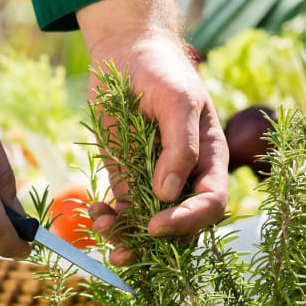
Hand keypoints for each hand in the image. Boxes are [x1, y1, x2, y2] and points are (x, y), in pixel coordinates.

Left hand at [76, 0, 227, 265]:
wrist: (126, 54)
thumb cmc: (162, 71)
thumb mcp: (177, 102)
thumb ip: (179, 147)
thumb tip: (168, 195)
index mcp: (209, 161)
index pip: (210, 204)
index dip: (188, 220)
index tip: (157, 224)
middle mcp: (185, 178)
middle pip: (181, 225)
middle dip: (155, 245)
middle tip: (122, 252)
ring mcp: (154, 181)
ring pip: (148, 226)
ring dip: (126, 238)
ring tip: (101, 228)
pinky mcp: (126, 179)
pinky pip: (122, 211)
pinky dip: (109, 218)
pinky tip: (95, 212)